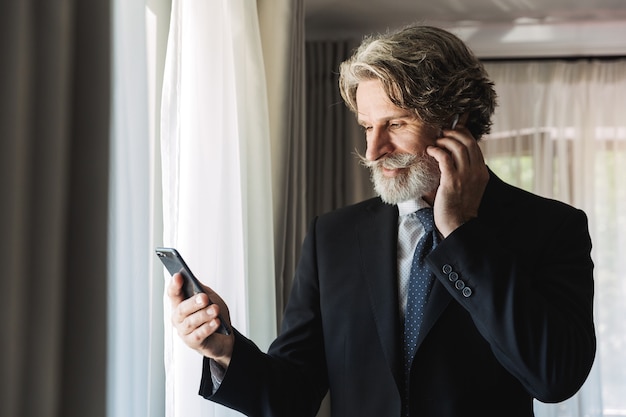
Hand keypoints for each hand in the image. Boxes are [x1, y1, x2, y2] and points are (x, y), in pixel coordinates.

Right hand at [168, 273, 233, 367]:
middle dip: (193, 303)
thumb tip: (194, 281)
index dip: (174, 285)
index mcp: (180, 304)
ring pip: (190, 322)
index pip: (173, 293)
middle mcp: (178, 318)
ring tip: (215, 310)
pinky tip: (216, 322)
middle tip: (204, 298)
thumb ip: (201, 289)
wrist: (223, 337)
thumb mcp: (209, 298)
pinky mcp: (193, 342)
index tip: (178, 276)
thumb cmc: (214, 314)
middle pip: (182, 309)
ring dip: (204, 315)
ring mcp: (184, 331)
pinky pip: (199, 334)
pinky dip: (208, 327)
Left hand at [426, 116, 488, 236]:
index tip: (452, 130)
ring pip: (457, 147)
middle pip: (468, 142)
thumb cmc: (459, 206)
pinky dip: (436, 150)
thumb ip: (466, 170)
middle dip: (454, 133)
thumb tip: (454, 155)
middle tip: (443, 133)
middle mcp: (476, 171)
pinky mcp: (452, 181)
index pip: (475, 145)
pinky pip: (444, 158)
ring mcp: (465, 176)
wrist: (458, 224)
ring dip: (444, 141)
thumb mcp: (470, 185)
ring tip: (436, 142)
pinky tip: (430, 151)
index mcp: (482, 172)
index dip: (463, 134)